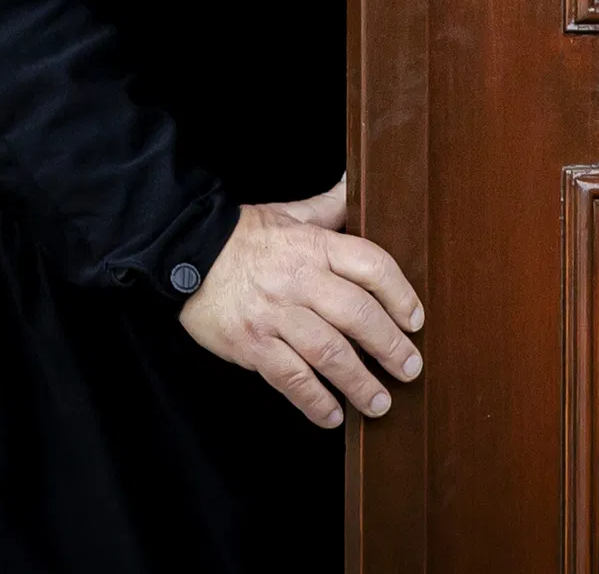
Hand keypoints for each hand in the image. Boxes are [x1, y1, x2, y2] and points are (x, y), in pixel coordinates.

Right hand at [179, 177, 423, 426]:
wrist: (182, 252)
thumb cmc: (243, 235)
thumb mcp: (290, 213)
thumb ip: (330, 206)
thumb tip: (357, 182)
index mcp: (315, 246)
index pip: (372, 266)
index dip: (401, 295)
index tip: (416, 321)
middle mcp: (300, 280)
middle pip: (357, 315)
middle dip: (390, 347)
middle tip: (411, 369)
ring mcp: (275, 315)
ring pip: (328, 353)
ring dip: (359, 383)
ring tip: (380, 404)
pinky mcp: (251, 345)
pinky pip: (289, 378)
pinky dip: (314, 401)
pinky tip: (332, 415)